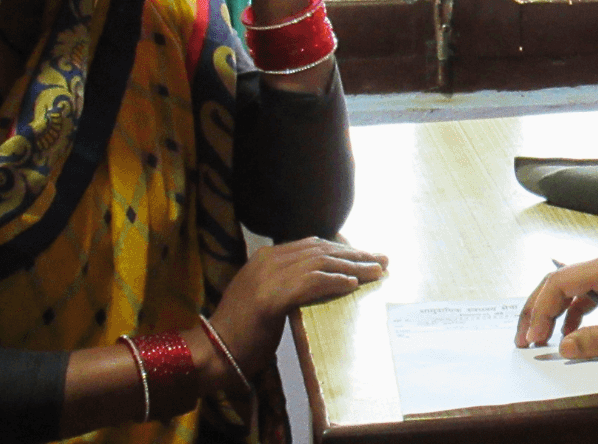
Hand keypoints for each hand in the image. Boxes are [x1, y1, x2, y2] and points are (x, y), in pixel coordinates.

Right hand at [207, 238, 386, 379]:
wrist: (215, 352)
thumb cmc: (243, 332)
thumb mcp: (266, 297)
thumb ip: (289, 283)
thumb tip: (324, 281)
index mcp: (265, 258)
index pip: (313, 246)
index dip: (343, 249)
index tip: (367, 256)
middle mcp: (267, 260)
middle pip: (321, 251)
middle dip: (355, 255)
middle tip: (383, 260)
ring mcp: (267, 277)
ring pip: (320, 264)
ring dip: (353, 268)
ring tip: (376, 272)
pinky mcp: (270, 297)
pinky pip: (311, 283)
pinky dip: (334, 282)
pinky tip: (352, 285)